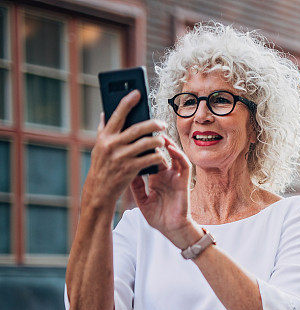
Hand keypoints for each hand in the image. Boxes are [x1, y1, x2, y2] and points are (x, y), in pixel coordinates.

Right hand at [83, 90, 168, 206]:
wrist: (100, 189)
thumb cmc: (102, 165)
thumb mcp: (99, 146)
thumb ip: (103, 130)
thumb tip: (104, 113)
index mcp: (105, 136)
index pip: (117, 114)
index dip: (127, 102)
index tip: (137, 92)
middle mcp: (112, 144)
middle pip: (137, 128)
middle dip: (152, 124)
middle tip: (162, 123)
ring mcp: (122, 156)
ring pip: (146, 143)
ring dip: (158, 141)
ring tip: (162, 140)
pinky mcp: (130, 168)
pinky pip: (150, 159)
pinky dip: (158, 156)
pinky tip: (162, 157)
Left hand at [130, 135, 198, 246]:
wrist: (171, 229)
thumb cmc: (158, 217)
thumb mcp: (142, 200)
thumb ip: (135, 186)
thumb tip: (125, 170)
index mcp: (156, 179)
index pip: (150, 158)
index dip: (143, 148)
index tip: (133, 138)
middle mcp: (167, 175)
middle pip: (161, 153)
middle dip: (155, 141)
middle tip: (145, 129)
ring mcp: (176, 177)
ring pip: (174, 155)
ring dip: (168, 144)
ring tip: (159, 134)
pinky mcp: (184, 181)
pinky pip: (184, 164)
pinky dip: (178, 155)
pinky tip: (171, 148)